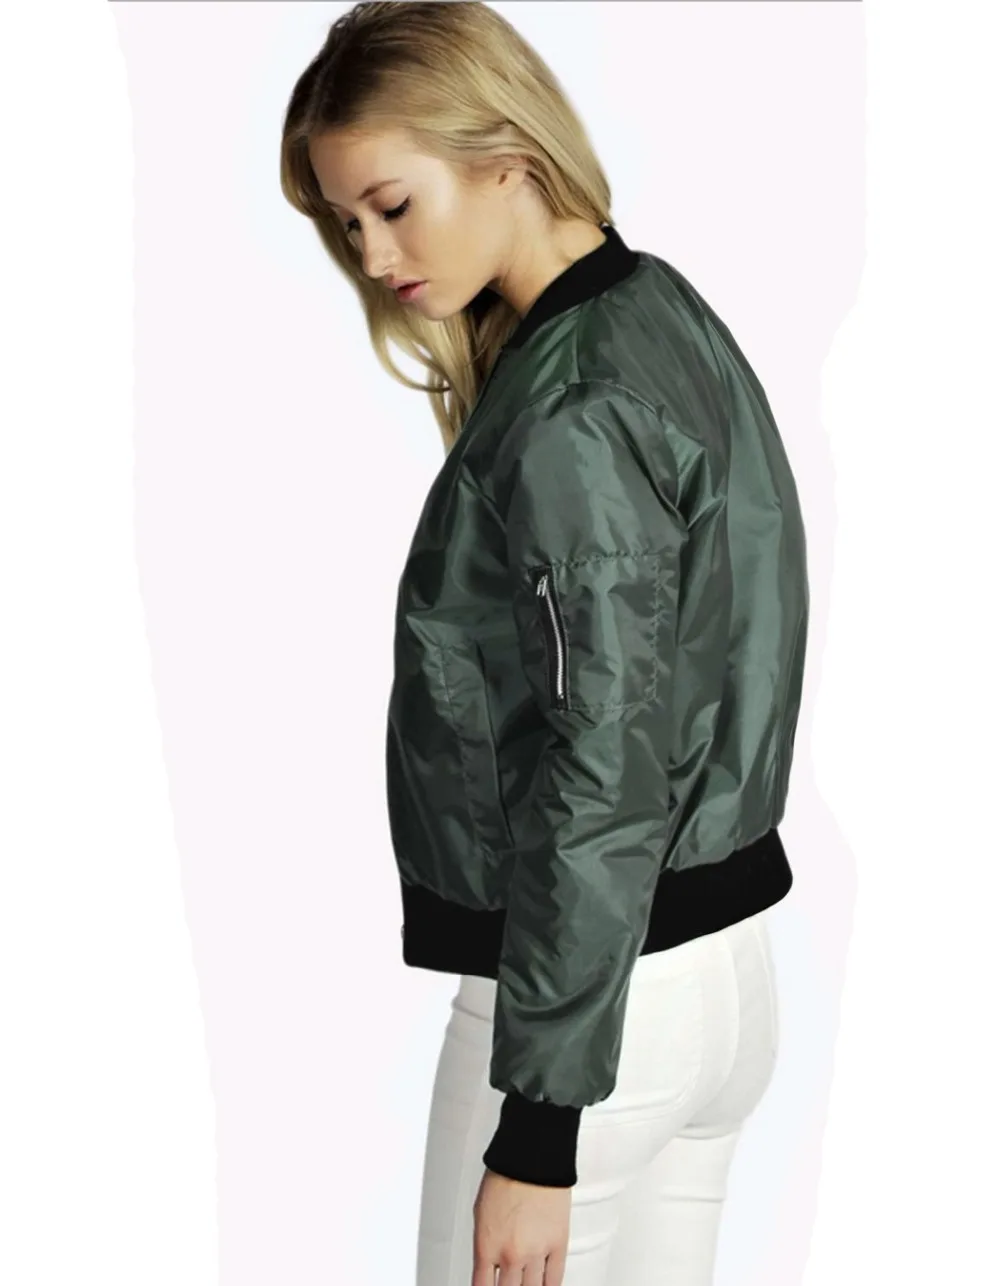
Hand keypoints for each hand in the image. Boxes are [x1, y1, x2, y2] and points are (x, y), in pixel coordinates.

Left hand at [471, 1166, 570, 1285]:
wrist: (531, 1156)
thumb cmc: (504, 1176)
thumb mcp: (480, 1213)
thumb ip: (486, 1245)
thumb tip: (491, 1265)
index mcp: (486, 1246)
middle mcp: (511, 1254)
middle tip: (509, 1283)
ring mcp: (536, 1252)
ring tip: (526, 1283)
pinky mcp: (558, 1244)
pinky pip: (554, 1279)